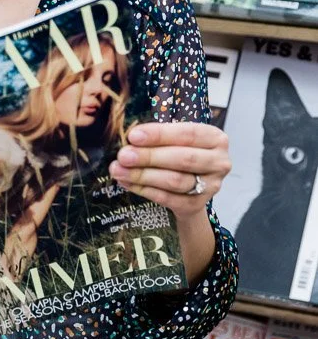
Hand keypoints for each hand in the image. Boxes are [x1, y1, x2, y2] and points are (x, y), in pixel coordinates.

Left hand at [109, 122, 230, 217]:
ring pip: (174, 181)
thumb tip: (129, 139)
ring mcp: (211, 186)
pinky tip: (127, 182)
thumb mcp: (174, 141)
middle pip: (182, 159)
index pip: (187, 134)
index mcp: (215, 138)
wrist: (188, 190)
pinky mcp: (197, 205)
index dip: (159, 134)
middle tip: (123, 156)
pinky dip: (144, 190)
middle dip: (148, 156)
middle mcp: (219, 162)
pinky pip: (168, 198)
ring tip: (119, 170)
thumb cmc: (178, 156)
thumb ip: (158, 137)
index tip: (133, 136)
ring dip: (143, 175)